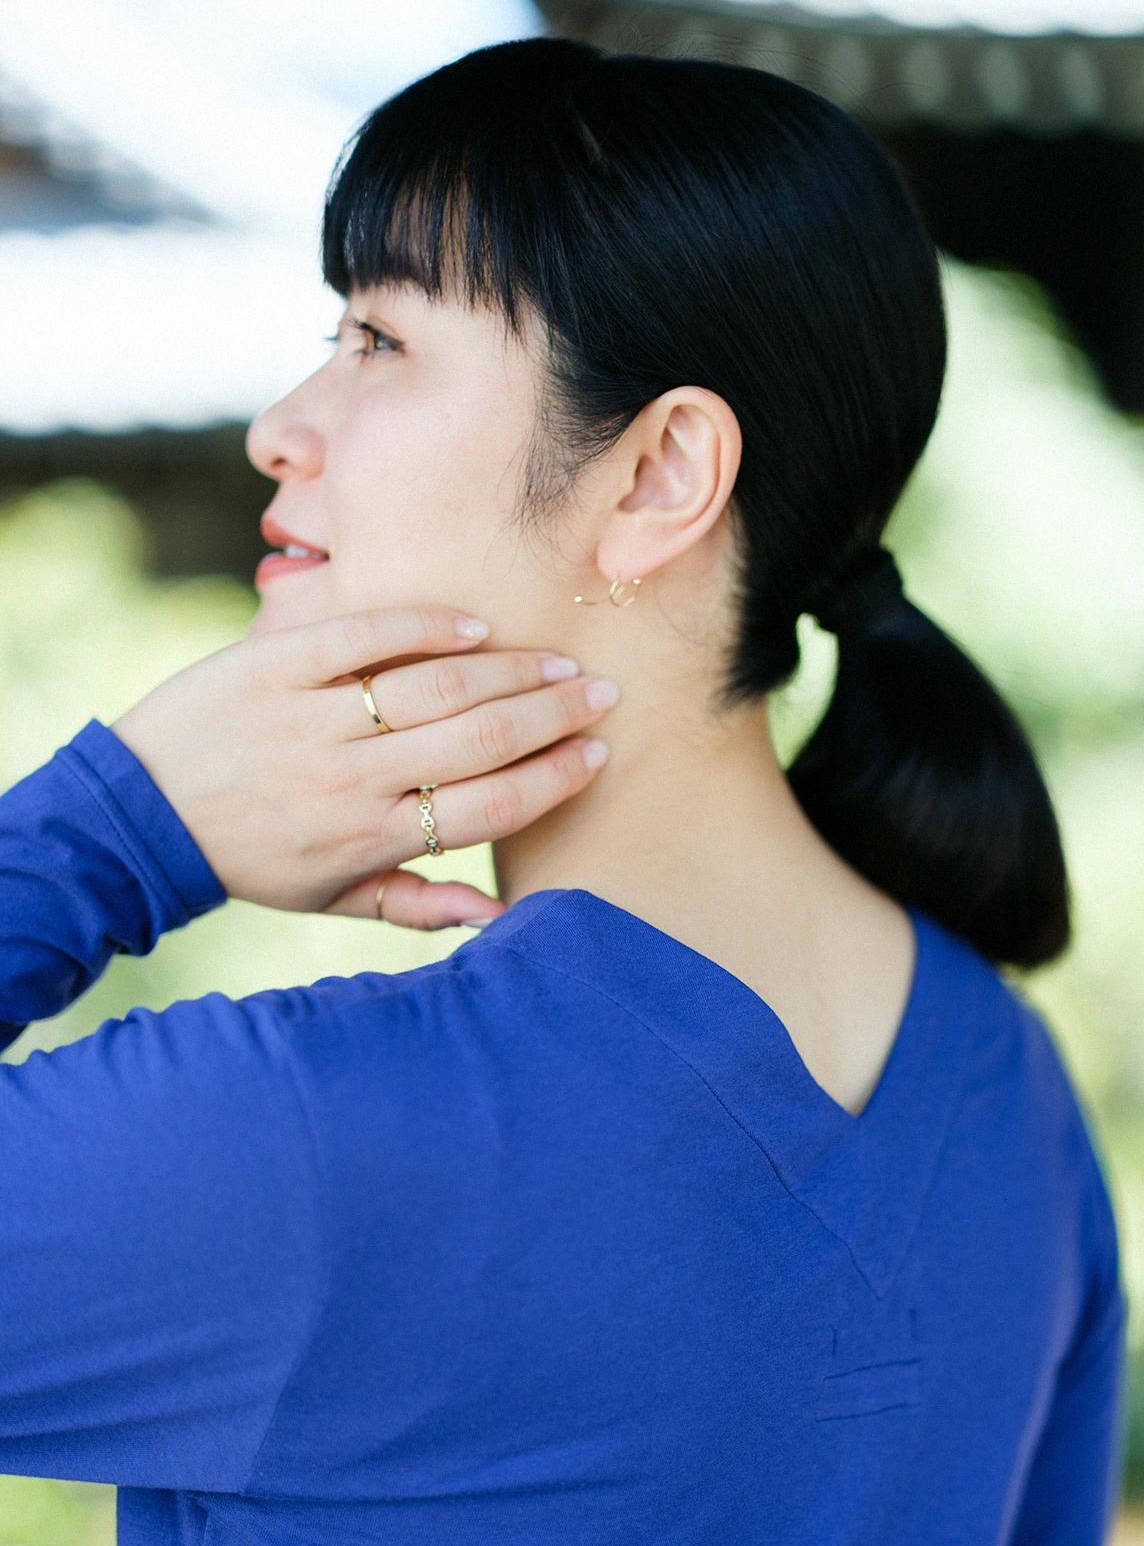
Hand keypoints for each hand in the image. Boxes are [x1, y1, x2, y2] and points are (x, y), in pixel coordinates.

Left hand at [108, 603, 615, 929]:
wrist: (142, 812)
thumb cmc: (252, 859)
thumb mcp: (331, 898)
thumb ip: (417, 905)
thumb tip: (499, 919)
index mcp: (372, 837)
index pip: (489, 805)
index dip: (554, 777)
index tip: (598, 753)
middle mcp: (351, 778)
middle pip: (478, 740)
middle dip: (552, 715)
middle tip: (600, 693)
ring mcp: (313, 716)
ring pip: (434, 687)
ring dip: (509, 671)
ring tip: (556, 661)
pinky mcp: (276, 662)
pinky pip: (364, 636)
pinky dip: (424, 627)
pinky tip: (474, 625)